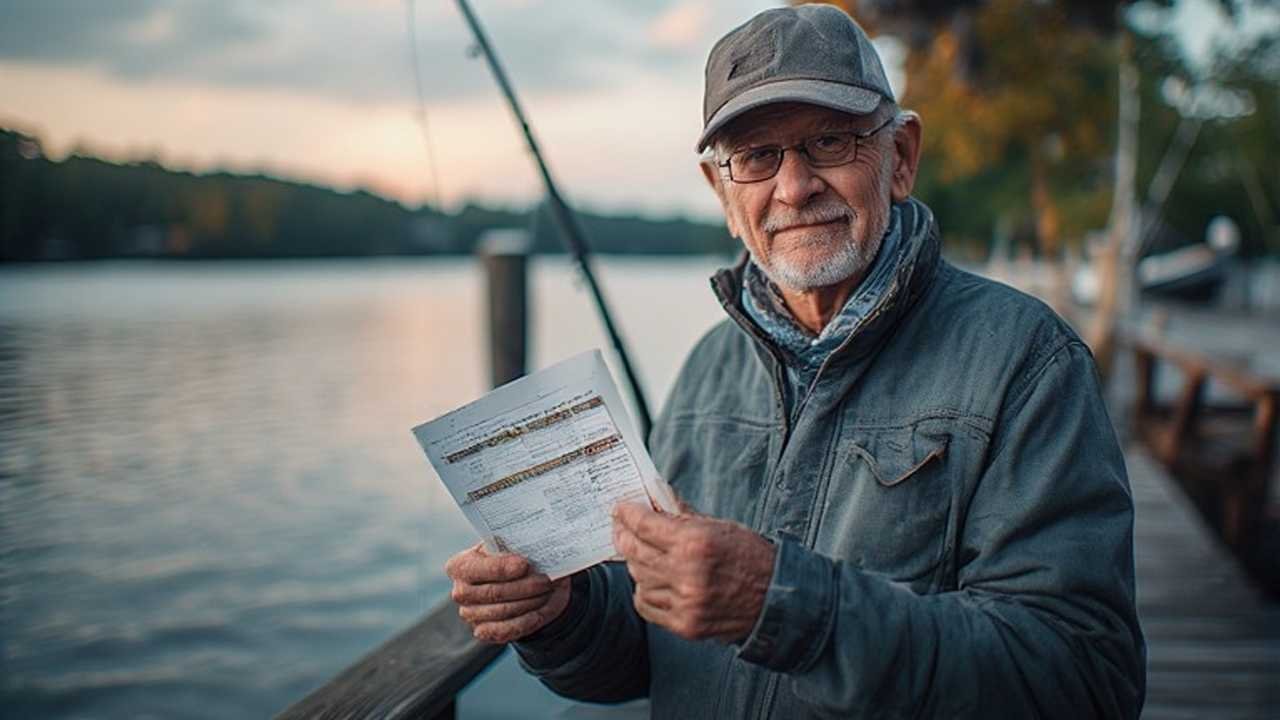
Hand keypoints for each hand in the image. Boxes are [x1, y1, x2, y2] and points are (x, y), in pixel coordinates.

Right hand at [444, 543, 571, 642]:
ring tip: (546, 593)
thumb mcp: (510, 546)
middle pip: (493, 593)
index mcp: (460, 565)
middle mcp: (460, 591)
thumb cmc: (510, 559)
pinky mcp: (482, 630)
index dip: (502, 568)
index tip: (525, 565)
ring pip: (502, 612)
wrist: (515, 581)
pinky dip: (523, 623)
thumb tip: (532, 551)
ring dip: (528, 603)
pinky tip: (537, 615)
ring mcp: (469, 614)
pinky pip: (503, 631)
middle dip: (523, 587)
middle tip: (545, 580)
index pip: (479, 569)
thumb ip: (515, 548)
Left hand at [612, 503, 774, 642]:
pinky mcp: (685, 624)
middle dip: (623, 536)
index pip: (644, 525)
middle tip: (620, 528)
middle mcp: (686, 574)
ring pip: (638, 579)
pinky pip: (646, 605)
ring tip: (641, 555)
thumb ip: (681, 516)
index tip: (621, 509)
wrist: (776, 598)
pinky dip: (644, 591)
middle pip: (635, 552)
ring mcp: (684, 603)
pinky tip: (651, 582)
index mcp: (695, 543)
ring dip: (636, 564)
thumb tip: (653, 499)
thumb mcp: (718, 526)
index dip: (627, 514)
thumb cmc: (750, 557)